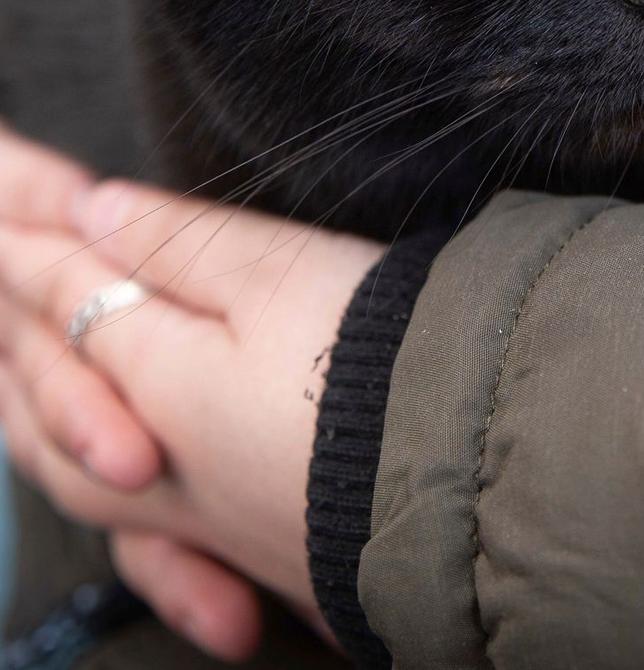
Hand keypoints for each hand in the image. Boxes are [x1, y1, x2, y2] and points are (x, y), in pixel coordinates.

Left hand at [0, 123, 383, 658]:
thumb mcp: (280, 272)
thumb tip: (94, 212)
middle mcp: (165, 466)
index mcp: (161, 382)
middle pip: (59, 405)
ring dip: (55, 428)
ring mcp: (210, 522)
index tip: (18, 212)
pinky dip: (124, 517)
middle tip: (12, 295)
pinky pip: (152, 544)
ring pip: (88, 481)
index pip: (79, 304)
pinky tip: (154, 507)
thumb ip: (180, 244)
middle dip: (28, 343)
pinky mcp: (261, 557)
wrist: (473, 465)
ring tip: (42, 401)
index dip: (44, 252)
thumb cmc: (379, 354)